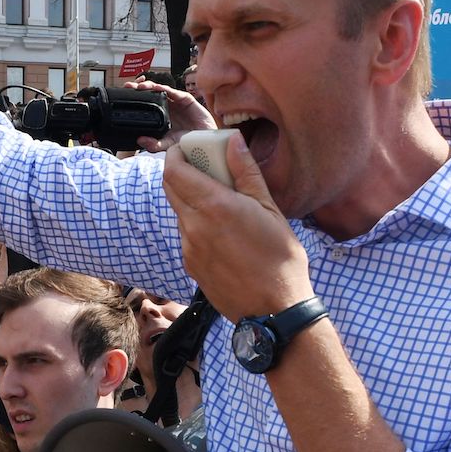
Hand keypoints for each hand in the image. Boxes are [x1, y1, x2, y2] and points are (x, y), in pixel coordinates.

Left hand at [125, 79, 215, 152]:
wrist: (204, 141)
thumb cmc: (186, 141)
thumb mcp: (167, 145)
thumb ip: (154, 144)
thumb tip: (139, 140)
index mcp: (159, 114)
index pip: (144, 103)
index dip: (134, 98)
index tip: (122, 96)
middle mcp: (165, 106)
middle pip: (149, 93)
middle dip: (138, 88)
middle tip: (128, 86)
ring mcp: (174, 101)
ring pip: (159, 89)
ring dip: (149, 86)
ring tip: (140, 87)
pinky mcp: (185, 98)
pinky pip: (173, 92)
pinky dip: (165, 89)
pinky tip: (157, 88)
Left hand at [162, 132, 310, 320]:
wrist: (274, 310)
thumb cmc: (280, 258)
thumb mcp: (269, 208)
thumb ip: (246, 172)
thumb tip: (233, 141)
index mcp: (213, 206)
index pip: (174, 170)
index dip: (176, 154)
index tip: (188, 148)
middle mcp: (193, 226)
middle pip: (170, 189)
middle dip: (181, 172)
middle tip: (205, 168)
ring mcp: (189, 248)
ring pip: (180, 213)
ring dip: (192, 200)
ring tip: (222, 202)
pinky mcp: (191, 266)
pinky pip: (187, 236)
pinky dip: (197, 224)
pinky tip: (223, 231)